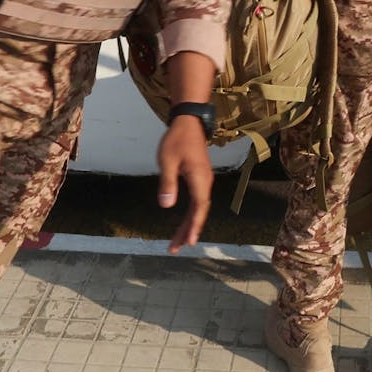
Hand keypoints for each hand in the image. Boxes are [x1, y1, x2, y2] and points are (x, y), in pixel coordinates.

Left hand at [155, 115, 212, 253]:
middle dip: (188, 231)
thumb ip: (167, 183)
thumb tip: (166, 206)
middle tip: (176, 249)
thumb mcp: (167, 160)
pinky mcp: (199, 179)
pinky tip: (184, 224)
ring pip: (198, 208)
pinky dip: (191, 215)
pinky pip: (197, 202)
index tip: (188, 242)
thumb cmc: (177, 139)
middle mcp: (205, 183)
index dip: (193, 226)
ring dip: (189, 225)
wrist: (189, 122)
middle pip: (199, 212)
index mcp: (199, 179)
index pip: (199, 208)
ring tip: (178, 242)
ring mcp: (203, 181)